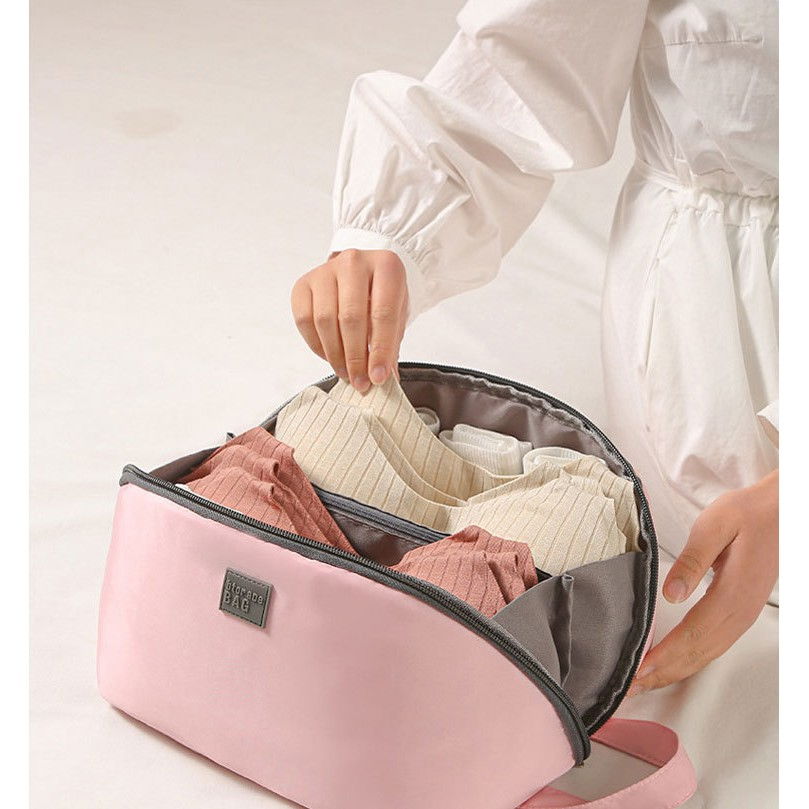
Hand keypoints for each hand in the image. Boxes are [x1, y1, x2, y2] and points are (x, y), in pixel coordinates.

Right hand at [291, 249, 407, 391]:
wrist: (361, 274)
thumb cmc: (381, 296)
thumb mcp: (396, 316)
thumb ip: (391, 345)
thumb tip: (384, 379)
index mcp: (386, 265)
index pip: (383, 313)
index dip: (380, 350)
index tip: (378, 377)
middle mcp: (354, 261)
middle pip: (351, 318)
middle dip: (356, 357)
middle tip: (360, 382)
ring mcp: (325, 270)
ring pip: (325, 320)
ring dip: (336, 355)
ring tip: (346, 373)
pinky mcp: (304, 283)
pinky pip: (304, 320)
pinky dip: (317, 345)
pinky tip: (330, 356)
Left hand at [629, 469, 777, 694]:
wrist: (780, 511)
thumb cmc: (746, 514)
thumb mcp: (715, 526)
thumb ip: (693, 560)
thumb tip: (671, 594)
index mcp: (733, 594)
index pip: (692, 635)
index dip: (664, 656)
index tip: (638, 671)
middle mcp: (739, 612)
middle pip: (698, 653)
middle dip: (663, 673)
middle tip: (629, 687)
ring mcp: (742, 615)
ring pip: (706, 653)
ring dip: (674, 671)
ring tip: (643, 682)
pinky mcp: (739, 611)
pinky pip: (712, 644)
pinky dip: (688, 659)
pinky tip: (671, 663)